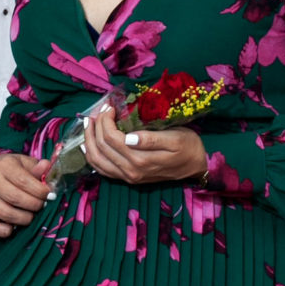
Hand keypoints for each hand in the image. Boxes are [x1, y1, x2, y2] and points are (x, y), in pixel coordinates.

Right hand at [0, 149, 51, 237]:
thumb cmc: (14, 169)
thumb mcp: (26, 163)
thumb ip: (38, 168)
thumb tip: (45, 166)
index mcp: (4, 165)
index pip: (23, 180)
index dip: (39, 191)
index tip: (50, 195)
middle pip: (15, 198)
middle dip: (34, 205)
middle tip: (43, 205)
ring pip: (6, 213)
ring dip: (24, 218)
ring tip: (32, 215)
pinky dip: (4, 230)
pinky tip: (14, 228)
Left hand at [83, 107, 207, 185]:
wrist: (196, 166)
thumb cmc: (188, 146)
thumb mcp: (175, 138)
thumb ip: (151, 140)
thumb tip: (129, 138)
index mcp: (141, 159)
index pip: (112, 138)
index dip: (106, 120)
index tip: (110, 106)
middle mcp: (131, 171)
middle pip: (102, 147)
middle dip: (95, 126)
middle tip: (99, 111)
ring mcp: (128, 177)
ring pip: (97, 160)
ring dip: (89, 141)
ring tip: (89, 124)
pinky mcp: (127, 179)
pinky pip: (102, 170)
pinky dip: (92, 157)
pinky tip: (88, 145)